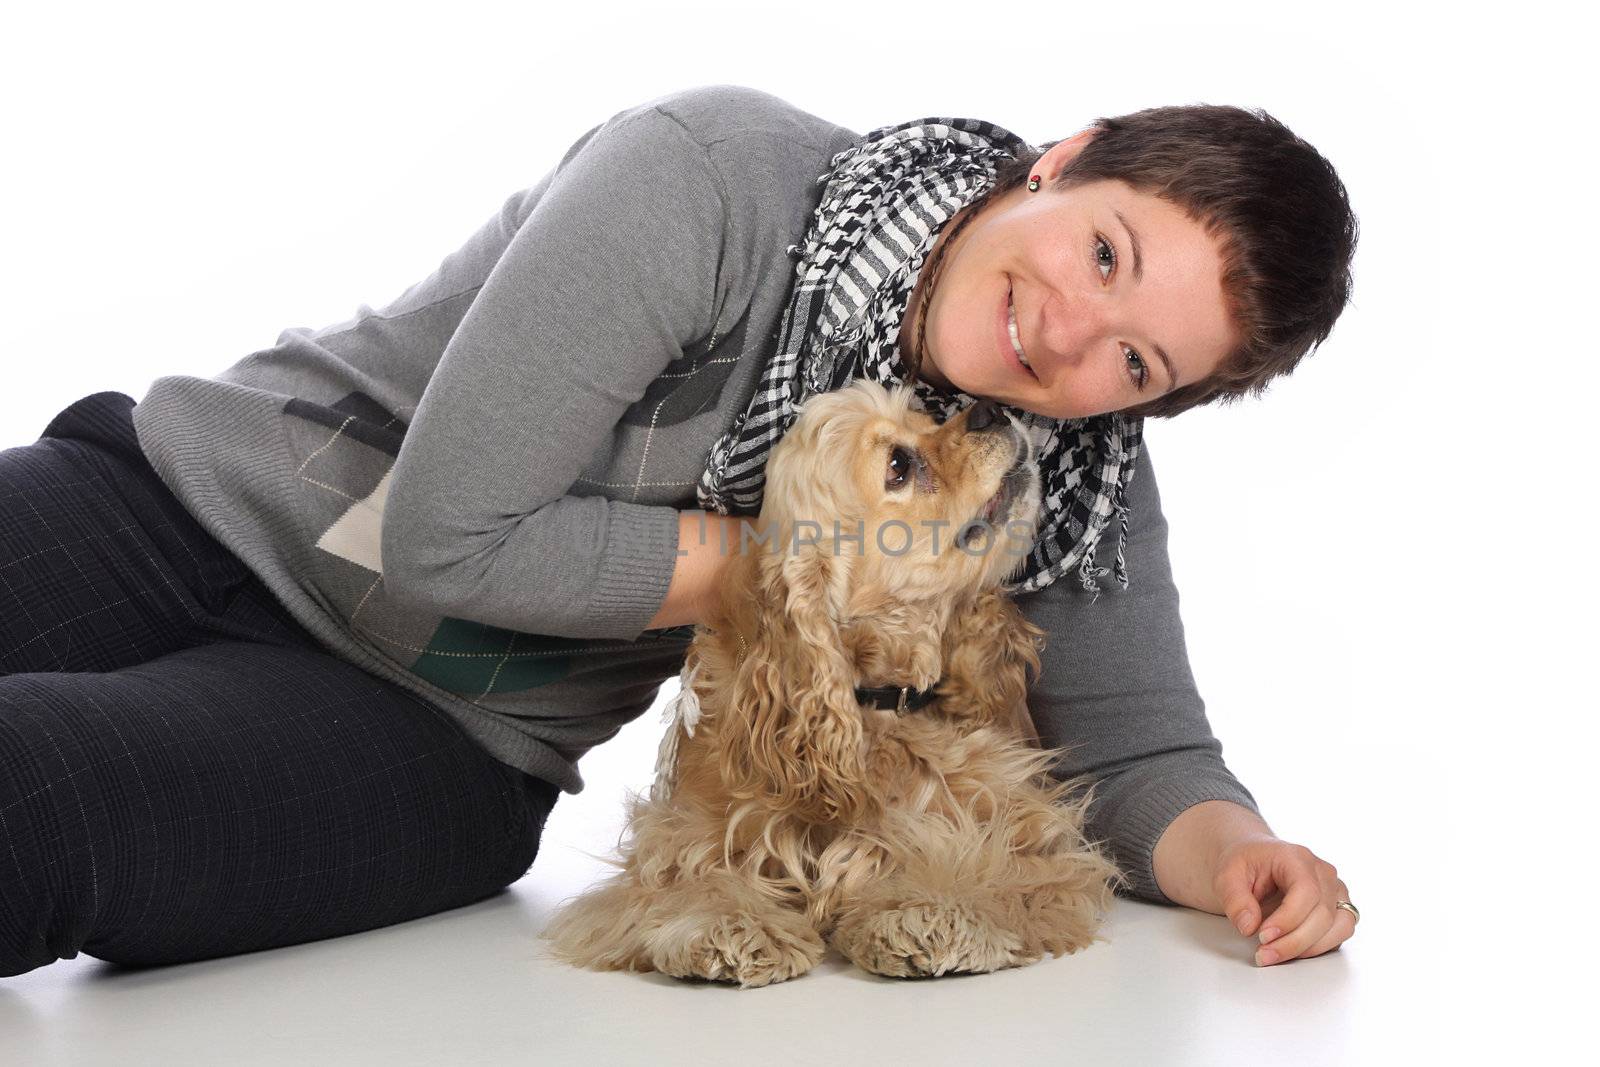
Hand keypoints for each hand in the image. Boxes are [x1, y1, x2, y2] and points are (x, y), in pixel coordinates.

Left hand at [1213, 836, 1355, 965]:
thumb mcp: (1226, 876)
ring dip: (1308, 948)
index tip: (1262, 936)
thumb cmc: (1243, 865)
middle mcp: (1323, 872)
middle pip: (1323, 914)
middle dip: (1293, 941)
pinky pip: (1341, 932)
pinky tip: (1291, 951)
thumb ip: (1234, 899)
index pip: (1306, 891)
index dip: (1288, 919)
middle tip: (1264, 954)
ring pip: (1338, 926)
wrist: (1253, 860)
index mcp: (1296, 857)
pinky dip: (1319, 947)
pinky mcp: (1338, 907)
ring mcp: (1334, 890)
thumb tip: (1249, 927)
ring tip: (1274, 955)